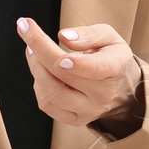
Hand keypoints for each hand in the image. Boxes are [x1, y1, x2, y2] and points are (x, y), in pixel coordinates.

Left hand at [17, 18, 143, 130]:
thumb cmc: (111, 57)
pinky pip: (47, 105)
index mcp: (114, 69)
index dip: (74, 58)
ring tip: (31, 50)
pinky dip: (38, 86)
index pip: (95, 67)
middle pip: (65, 75)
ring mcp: (89, 110)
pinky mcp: (75, 119)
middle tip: (26, 28)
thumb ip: (89, 34)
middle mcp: (102, 94)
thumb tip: (63, 36)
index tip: (56, 38)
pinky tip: (42, 72)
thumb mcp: (110, 37)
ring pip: (52, 94)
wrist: (122, 89)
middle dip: (40, 50)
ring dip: (36, 68)